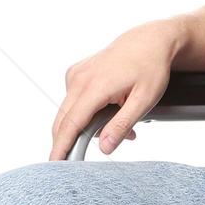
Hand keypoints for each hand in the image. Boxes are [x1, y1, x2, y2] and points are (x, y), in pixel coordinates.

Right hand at [49, 19, 182, 159]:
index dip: (61, 146)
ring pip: (69, 112)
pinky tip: (108, 111)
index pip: (71, 124)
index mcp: (94, 86)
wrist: (149, 41)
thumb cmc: (150, 68)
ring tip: (116, 126)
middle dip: (70, 142)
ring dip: (84, 126)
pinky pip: (73, 101)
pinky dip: (85, 112)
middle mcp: (78, 79)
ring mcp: (75, 74)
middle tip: (84, 158)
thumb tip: (104, 147)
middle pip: (63, 121)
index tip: (54, 164)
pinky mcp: (76, 73)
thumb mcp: (144, 100)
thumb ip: (122, 125)